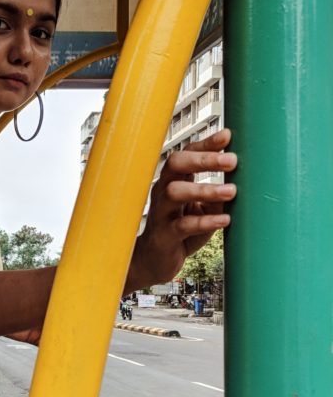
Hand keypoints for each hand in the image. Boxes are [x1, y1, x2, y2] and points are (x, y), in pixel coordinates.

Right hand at [128, 129, 236, 288]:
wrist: (156, 260)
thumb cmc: (181, 229)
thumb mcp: (203, 209)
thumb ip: (217, 197)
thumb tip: (240, 185)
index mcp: (174, 180)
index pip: (187, 154)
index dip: (206, 144)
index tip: (228, 136)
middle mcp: (163, 191)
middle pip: (176, 164)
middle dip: (204, 160)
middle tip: (232, 161)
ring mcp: (161, 212)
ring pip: (176, 192)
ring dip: (206, 190)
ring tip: (231, 192)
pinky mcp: (164, 235)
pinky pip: (182, 225)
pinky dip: (205, 222)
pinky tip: (224, 220)